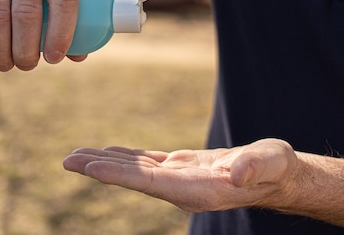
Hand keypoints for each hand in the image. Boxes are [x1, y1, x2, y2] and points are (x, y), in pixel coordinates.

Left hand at [63, 139, 298, 212]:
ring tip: (76, 157)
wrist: (276, 176)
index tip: (91, 169)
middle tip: (67, 161)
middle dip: (100, 170)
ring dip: (105, 162)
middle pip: (134, 179)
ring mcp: (178, 180)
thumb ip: (253, 167)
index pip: (150, 183)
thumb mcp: (270, 162)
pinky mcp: (180, 168)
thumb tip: (235, 173)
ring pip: (135, 170)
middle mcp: (181, 189)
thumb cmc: (275, 169)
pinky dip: (125, 156)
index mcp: (198, 190)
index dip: (120, 175)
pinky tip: (109, 152)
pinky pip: (146, 162)